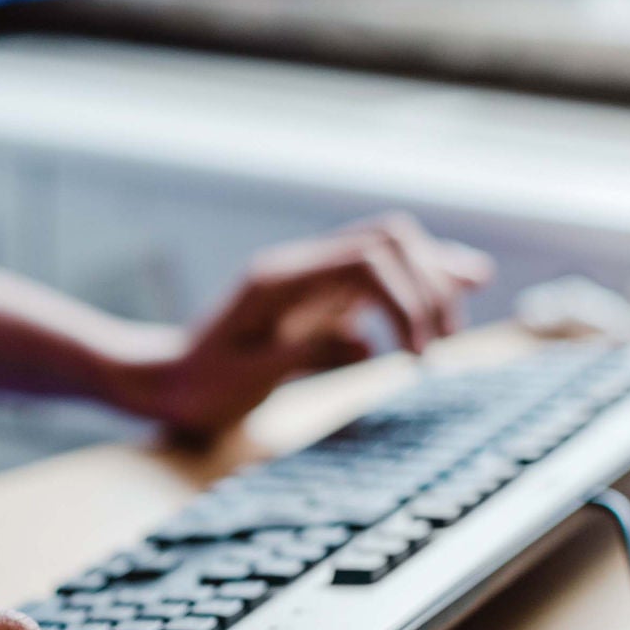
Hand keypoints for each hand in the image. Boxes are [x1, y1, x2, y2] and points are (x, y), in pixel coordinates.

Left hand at [113, 214, 493, 436]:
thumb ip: (301, 354)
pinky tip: (450, 301)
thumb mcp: (245, 379)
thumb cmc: (200, 386)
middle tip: (442, 344)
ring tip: (461, 314)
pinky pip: (380, 283)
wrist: (168, 383)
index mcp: (281, 280)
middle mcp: (303, 269)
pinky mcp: (323, 302)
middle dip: (428, 285)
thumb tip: (365, 345)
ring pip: (391, 254)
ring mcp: (315, 281)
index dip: (407, 299)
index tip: (417, 355)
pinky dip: (417, 290)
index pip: (367, 261)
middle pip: (389, 242)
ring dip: (431, 280)